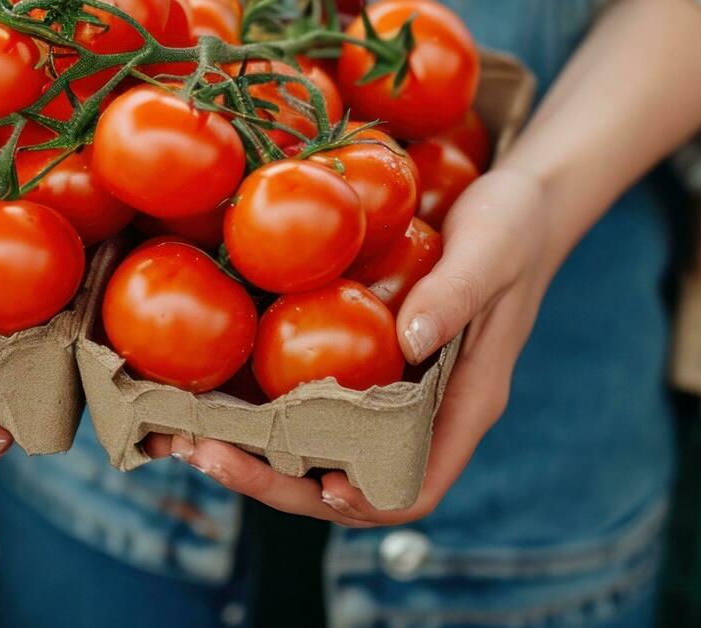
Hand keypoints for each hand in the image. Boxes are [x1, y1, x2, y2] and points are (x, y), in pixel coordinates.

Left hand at [143, 168, 550, 525]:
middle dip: (276, 483)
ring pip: (318, 451)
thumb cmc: (512, 226)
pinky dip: (259, 409)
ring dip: (256, 454)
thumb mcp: (490, 250)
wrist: (512, 199)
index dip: (364, 501)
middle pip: (348, 483)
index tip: (315, 485)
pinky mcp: (359, 363)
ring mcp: (387, 392)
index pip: (415, 485)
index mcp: (464, 405)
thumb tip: (407, 341)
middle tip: (206, 454)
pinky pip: (308, 402)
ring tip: (187, 436)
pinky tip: (207, 390)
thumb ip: (455, 293)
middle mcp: (422, 413)